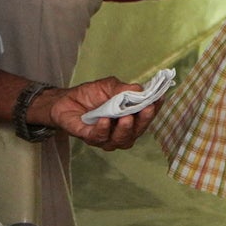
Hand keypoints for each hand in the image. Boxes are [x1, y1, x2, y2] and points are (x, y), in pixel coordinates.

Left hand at [43, 77, 157, 150]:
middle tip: (146, 109)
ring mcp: (106, 138)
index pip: (145, 117)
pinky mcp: (89, 138)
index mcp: (129, 119)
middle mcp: (120, 132)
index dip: (153, 110)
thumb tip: (140, 89)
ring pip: (120, 140)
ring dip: (124, 129)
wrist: (65, 100)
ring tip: (125, 117)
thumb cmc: (91, 95)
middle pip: (136, 132)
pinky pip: (98, 137)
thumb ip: (123, 89)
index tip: (160, 99)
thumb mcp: (109, 86)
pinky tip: (104, 120)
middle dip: (142, 121)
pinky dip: (103, 129)